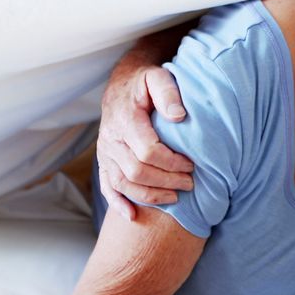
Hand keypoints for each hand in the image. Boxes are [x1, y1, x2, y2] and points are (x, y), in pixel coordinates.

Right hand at [97, 63, 193, 219]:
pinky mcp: (103, 161)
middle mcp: (111, 138)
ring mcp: (105, 152)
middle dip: (166, 181)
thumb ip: (168, 93)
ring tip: (174, 198)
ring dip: (149, 195)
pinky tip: (132, 216)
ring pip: (122, 183)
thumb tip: (178, 116)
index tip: (191, 165)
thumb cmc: (145, 83)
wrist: (122, 84)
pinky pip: (106, 186)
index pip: (148, 151)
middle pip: (136, 171)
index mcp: (126, 119)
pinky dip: (117, 203)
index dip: (171, 162)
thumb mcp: (158, 78)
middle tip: (190, 184)